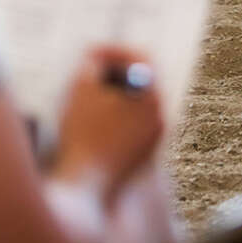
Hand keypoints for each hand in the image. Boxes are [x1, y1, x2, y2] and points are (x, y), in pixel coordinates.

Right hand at [51, 47, 164, 207]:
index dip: (114, 50)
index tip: (91, 54)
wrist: (83, 192)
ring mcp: (154, 140)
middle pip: (141, 80)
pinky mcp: (141, 157)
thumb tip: (98, 55)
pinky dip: (110, 119)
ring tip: (82, 104)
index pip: (142, 57)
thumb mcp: (79, 87)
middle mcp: (162, 116)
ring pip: (133, 104)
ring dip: (110, 97)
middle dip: (112, 73)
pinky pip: (128, 126)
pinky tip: (87, 129)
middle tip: (86, 73)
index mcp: (153, 96)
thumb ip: (91, 60)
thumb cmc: (80, 137)